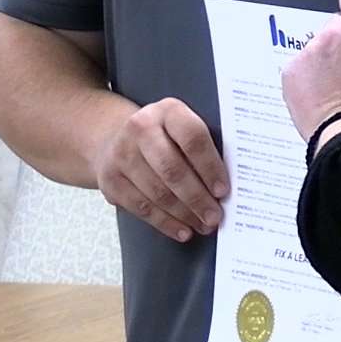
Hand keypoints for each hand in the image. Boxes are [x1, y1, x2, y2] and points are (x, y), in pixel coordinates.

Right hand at [88, 97, 228, 242]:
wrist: (115, 138)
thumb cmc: (165, 137)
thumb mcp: (182, 128)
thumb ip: (204, 148)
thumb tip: (230, 186)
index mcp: (167, 111)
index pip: (192, 138)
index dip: (210, 167)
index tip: (223, 190)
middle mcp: (140, 128)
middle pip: (173, 169)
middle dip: (197, 198)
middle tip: (215, 216)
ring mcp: (121, 154)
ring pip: (158, 192)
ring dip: (184, 214)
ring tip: (203, 226)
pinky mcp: (110, 180)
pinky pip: (142, 207)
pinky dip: (165, 223)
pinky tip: (183, 230)